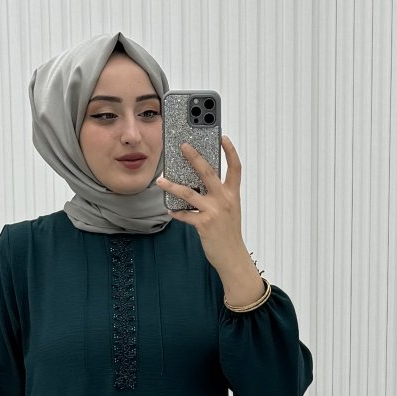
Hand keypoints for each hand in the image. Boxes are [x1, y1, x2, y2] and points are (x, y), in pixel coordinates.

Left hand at [155, 136, 245, 271]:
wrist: (232, 256)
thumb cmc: (229, 233)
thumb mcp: (230, 210)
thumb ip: (218, 195)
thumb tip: (199, 184)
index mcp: (232, 194)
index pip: (235, 168)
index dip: (230, 151)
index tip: (223, 137)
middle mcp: (224, 200)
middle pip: (208, 172)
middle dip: (194, 157)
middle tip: (183, 146)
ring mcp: (213, 211)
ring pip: (188, 193)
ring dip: (172, 186)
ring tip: (161, 180)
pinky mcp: (203, 224)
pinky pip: (185, 215)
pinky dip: (176, 212)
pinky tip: (170, 210)